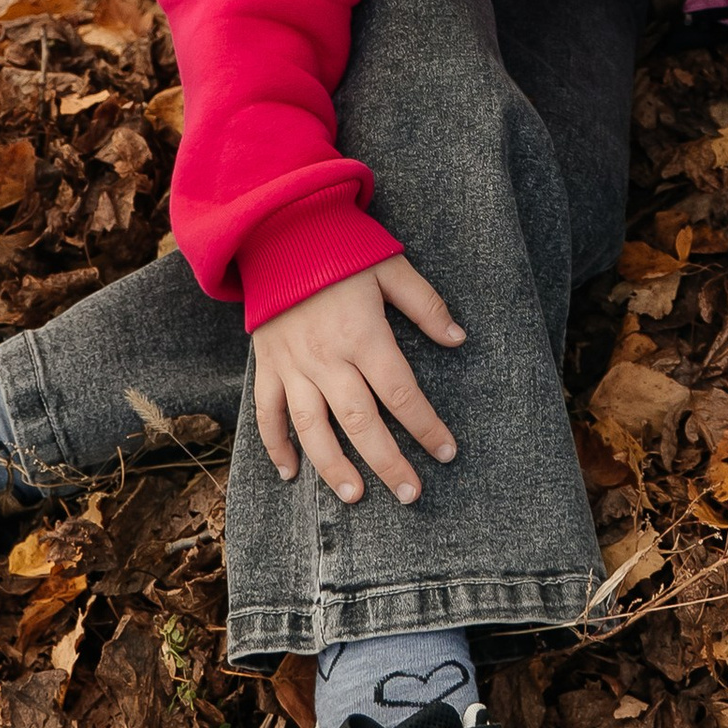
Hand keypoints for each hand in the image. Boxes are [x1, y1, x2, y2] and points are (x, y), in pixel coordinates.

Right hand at [253, 256, 463, 503]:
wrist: (278, 231)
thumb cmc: (340, 249)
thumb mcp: (391, 267)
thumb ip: (426, 305)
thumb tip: (459, 338)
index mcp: (363, 335)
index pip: (401, 393)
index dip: (426, 426)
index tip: (447, 452)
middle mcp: (327, 358)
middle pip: (360, 422)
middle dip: (388, 462)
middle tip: (410, 494)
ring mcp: (293, 365)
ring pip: (312, 428)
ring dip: (333, 466)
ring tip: (356, 496)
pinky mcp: (268, 366)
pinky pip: (268, 414)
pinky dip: (276, 445)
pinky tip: (291, 473)